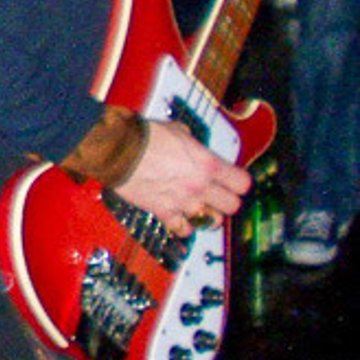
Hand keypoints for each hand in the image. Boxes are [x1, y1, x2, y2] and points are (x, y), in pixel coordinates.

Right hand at [112, 120, 249, 236]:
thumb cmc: (144, 137)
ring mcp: (184, 201)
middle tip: (216, 196)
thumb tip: (189, 143)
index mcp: (207, 164)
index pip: (242, 183)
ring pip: (212, 221)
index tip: (232, 182)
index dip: (238, 183)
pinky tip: (179, 217)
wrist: (118, 150)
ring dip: (207, 215)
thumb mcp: (176, 130)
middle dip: (226, 201)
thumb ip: (189, 141)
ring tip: (199, 208)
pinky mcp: (164, 212)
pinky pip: (184, 229)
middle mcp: (200, 186)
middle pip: (232, 206)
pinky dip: (184, 225)